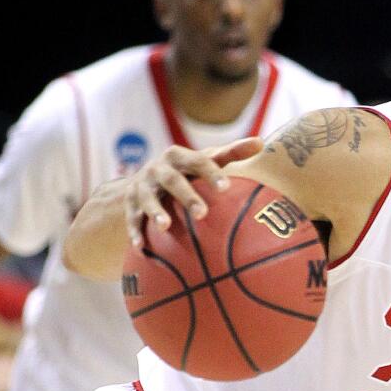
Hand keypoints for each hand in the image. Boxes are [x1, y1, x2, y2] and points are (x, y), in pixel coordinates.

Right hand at [124, 137, 262, 246]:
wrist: (146, 178)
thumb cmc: (187, 170)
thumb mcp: (205, 159)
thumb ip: (231, 153)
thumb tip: (261, 143)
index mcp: (179, 156)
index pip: (198, 162)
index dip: (211, 173)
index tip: (226, 188)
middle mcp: (158, 168)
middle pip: (172, 180)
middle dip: (186, 196)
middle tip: (203, 213)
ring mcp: (142, 186)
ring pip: (147, 198)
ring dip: (155, 211)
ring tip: (165, 227)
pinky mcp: (130, 204)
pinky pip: (132, 219)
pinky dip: (135, 231)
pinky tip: (140, 247)